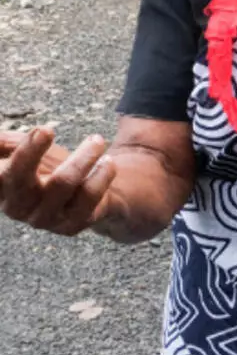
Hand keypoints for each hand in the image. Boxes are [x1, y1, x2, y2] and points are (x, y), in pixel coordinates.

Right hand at [0, 127, 116, 235]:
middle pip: (19, 179)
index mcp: (1, 188)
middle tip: (47, 129)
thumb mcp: (23, 150)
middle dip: (31, 152)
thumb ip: (4, 142)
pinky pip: (88, 198)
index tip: (35, 129)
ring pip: (61, 184)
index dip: (17, 152)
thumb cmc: (47, 167)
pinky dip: (101, 176)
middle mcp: (17, 206)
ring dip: (81, 157)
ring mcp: (44, 218)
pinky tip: (108, 162)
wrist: (83, 193)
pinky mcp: (71, 224)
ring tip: (97, 140)